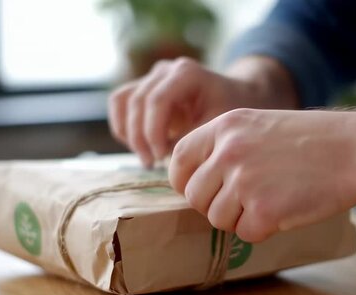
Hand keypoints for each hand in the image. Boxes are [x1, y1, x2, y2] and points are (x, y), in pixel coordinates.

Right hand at [107, 57, 264, 166]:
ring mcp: (152, 76)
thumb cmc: (229, 110)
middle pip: (137, 101)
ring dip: (128, 132)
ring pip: (123, 100)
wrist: (234, 96)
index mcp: (186, 73)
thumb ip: (190, 137)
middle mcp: (165, 70)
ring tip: (145, 157)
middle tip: (151, 163)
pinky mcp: (143, 87)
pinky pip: (120, 103)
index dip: (153, 131)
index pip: (157, 100)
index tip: (161, 157)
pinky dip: (123, 126)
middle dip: (140, 137)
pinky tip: (140, 147)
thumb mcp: (216, 124)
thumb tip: (162, 155)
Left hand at [168, 108, 355, 241]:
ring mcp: (244, 181)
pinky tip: (285, 210)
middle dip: (215, 205)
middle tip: (245, 201)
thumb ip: (227, 147)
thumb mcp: (261, 126)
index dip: (184, 180)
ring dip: (240, 219)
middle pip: (195, 196)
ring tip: (272, 200)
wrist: (354, 151)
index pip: (179, 159)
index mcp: (226, 127)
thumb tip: (200, 182)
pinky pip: (245, 234)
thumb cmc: (314, 141)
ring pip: (217, 219)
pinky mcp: (263, 210)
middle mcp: (228, 152)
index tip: (198, 190)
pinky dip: (263, 230)